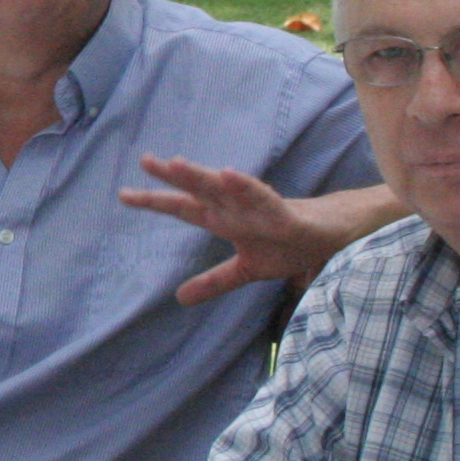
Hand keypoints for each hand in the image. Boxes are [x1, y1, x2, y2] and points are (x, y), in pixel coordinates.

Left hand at [119, 156, 358, 305]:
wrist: (335, 240)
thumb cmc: (290, 245)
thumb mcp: (246, 270)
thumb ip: (214, 281)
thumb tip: (179, 298)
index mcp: (225, 220)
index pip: (184, 208)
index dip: (156, 201)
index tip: (124, 194)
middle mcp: (237, 209)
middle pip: (200, 190)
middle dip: (173, 177)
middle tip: (146, 162)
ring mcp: (260, 209)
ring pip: (226, 189)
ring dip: (201, 176)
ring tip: (176, 164)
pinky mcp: (286, 215)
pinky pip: (264, 200)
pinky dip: (247, 188)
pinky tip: (229, 176)